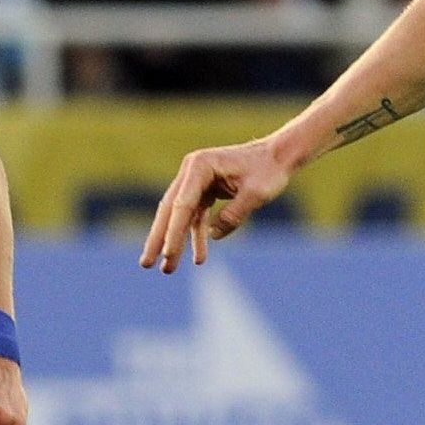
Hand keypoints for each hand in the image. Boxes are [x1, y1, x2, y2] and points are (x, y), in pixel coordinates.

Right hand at [139, 138, 291, 272]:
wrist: (279, 156)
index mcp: (200, 166)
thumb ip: (234, 215)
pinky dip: (196, 236)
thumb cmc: (269, 170)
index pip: (182, 205)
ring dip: (175, 242)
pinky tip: (199, 257)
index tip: (166, 255)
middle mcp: (193, 171)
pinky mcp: (206, 190)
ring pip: (180, 216)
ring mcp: (197, 181)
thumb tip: (213, 235)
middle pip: (170, 210)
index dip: (173, 233)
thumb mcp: (256, 194)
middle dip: (158, 239)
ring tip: (167, 269)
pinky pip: (196, 217)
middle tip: (145, 264)